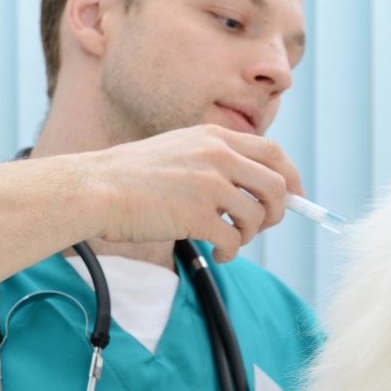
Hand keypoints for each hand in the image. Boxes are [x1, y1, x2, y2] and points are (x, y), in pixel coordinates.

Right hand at [87, 125, 302, 261]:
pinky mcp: (197, 215)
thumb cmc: (134, 176)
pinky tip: (218, 253)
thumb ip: (217, 159)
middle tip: (262, 225)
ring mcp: (208, 184)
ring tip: (230, 240)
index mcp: (215, 137)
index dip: (292, 177)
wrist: (95, 188)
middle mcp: (217, 155)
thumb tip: (259, 187)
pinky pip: (233, 240)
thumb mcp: (181, 149)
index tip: (295, 197)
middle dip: (278, 211)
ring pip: (257, 216)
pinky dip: (231, 252)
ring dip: (249, 235)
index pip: (274, 152)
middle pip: (277, 185)